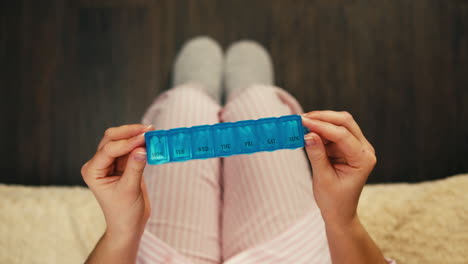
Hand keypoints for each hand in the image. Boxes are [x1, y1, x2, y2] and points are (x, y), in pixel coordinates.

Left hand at [81, 124, 153, 239]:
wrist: (129, 225)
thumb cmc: (124, 212)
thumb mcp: (130, 190)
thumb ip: (135, 168)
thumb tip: (142, 148)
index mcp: (93, 171)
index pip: (109, 149)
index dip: (127, 142)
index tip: (144, 138)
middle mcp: (99, 164)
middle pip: (112, 139)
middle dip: (129, 133)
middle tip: (148, 130)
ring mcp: (111, 162)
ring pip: (121, 140)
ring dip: (136, 136)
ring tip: (152, 133)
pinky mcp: (123, 163)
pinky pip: (131, 148)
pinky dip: (141, 144)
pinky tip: (152, 141)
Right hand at [301, 111, 376, 225]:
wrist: (339, 212)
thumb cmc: (334, 200)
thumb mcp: (323, 178)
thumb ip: (317, 155)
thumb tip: (308, 134)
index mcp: (363, 159)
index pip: (343, 135)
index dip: (322, 126)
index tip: (303, 122)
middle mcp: (364, 149)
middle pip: (345, 123)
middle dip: (323, 118)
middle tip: (302, 118)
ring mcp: (357, 147)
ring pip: (340, 124)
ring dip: (321, 122)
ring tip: (302, 125)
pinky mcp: (347, 147)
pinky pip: (334, 131)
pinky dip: (320, 129)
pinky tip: (307, 131)